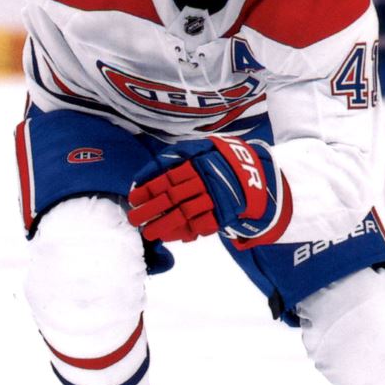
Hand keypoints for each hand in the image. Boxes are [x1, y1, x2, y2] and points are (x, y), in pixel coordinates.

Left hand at [127, 135, 291, 246]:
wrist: (251, 171)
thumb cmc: (216, 159)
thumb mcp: (198, 148)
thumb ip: (173, 157)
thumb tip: (143, 175)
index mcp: (195, 163)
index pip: (166, 178)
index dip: (148, 190)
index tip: (133, 199)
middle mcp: (203, 181)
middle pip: (172, 198)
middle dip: (150, 210)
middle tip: (134, 219)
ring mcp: (213, 199)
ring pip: (184, 215)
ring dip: (164, 225)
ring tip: (148, 233)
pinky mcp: (222, 214)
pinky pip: (201, 225)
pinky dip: (184, 232)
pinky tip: (170, 237)